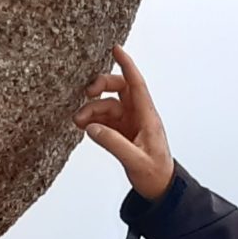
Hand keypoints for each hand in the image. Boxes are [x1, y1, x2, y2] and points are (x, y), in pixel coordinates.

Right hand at [74, 45, 174, 200]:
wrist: (160, 190)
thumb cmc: (155, 175)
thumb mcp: (135, 161)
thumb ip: (113, 144)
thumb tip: (91, 128)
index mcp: (147, 117)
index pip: (136, 85)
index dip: (127, 65)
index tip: (115, 48)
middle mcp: (139, 115)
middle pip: (119, 89)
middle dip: (101, 87)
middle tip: (86, 94)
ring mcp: (130, 123)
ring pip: (107, 105)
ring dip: (91, 110)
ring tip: (77, 122)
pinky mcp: (122, 133)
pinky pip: (105, 120)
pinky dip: (93, 121)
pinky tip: (83, 128)